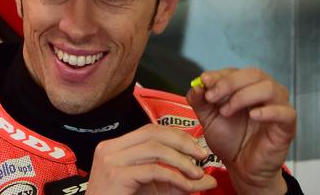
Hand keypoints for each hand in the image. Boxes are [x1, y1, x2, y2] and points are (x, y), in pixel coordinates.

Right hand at [86, 124, 216, 194]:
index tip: (195, 147)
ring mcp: (110, 160)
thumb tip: (209, 179)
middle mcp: (110, 148)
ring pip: (154, 149)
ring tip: (196, 173)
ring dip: (181, 160)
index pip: (149, 130)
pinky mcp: (116, 175)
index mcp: (115, 147)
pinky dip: (174, 176)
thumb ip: (180, 182)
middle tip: (201, 156)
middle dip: (182, 142)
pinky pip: (152, 170)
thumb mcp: (155, 190)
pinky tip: (186, 186)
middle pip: (152, 133)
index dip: (176, 135)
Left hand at [186, 68, 295, 194]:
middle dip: (229, 83)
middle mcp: (264, 91)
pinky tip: (253, 115)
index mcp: (246, 86)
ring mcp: (278, 106)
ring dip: (243, 96)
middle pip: (253, 74)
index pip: (236, 71)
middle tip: (212, 97)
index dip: (219, 75)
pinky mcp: (287, 125)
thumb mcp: (208, 119)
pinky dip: (268, 111)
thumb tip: (196, 85)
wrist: (241, 168)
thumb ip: (200, 102)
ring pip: (268, 88)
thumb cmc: (229, 140)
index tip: (204, 81)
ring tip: (226, 111)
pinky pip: (285, 112)